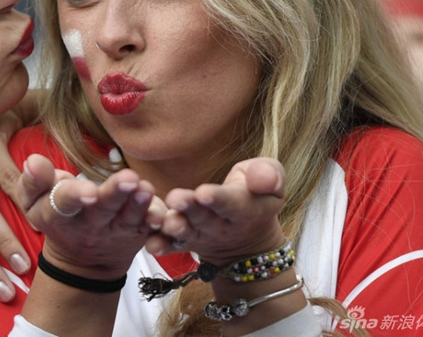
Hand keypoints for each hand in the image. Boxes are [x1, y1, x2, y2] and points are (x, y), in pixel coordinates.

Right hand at [21, 154, 165, 278]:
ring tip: (146, 188)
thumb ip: (33, 181)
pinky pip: (149, 228)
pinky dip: (156, 220)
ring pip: (129, 218)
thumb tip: (33, 161)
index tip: (88, 191)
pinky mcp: (137, 234)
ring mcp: (116, 231)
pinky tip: (163, 210)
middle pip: (103, 208)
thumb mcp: (34, 202)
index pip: (64, 202)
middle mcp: (90, 224)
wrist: (80, 261)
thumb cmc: (55, 215)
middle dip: (115, 193)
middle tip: (129, 179)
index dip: (75, 195)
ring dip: (140, 204)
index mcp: (59, 214)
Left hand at [145, 157, 286, 264]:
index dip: (219, 199)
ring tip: (165, 221)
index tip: (204, 192)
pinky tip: (150, 244)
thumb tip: (265, 179)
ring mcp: (201, 236)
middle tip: (176, 198)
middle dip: (190, 208)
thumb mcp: (272, 183)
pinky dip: (162, 245)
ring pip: (187, 233)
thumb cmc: (256, 196)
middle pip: (204, 218)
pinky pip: (172, 245)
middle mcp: (220, 226)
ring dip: (175, 228)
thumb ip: (270, 176)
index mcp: (245, 209)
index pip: (232, 204)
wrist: (247, 235)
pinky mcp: (184, 241)